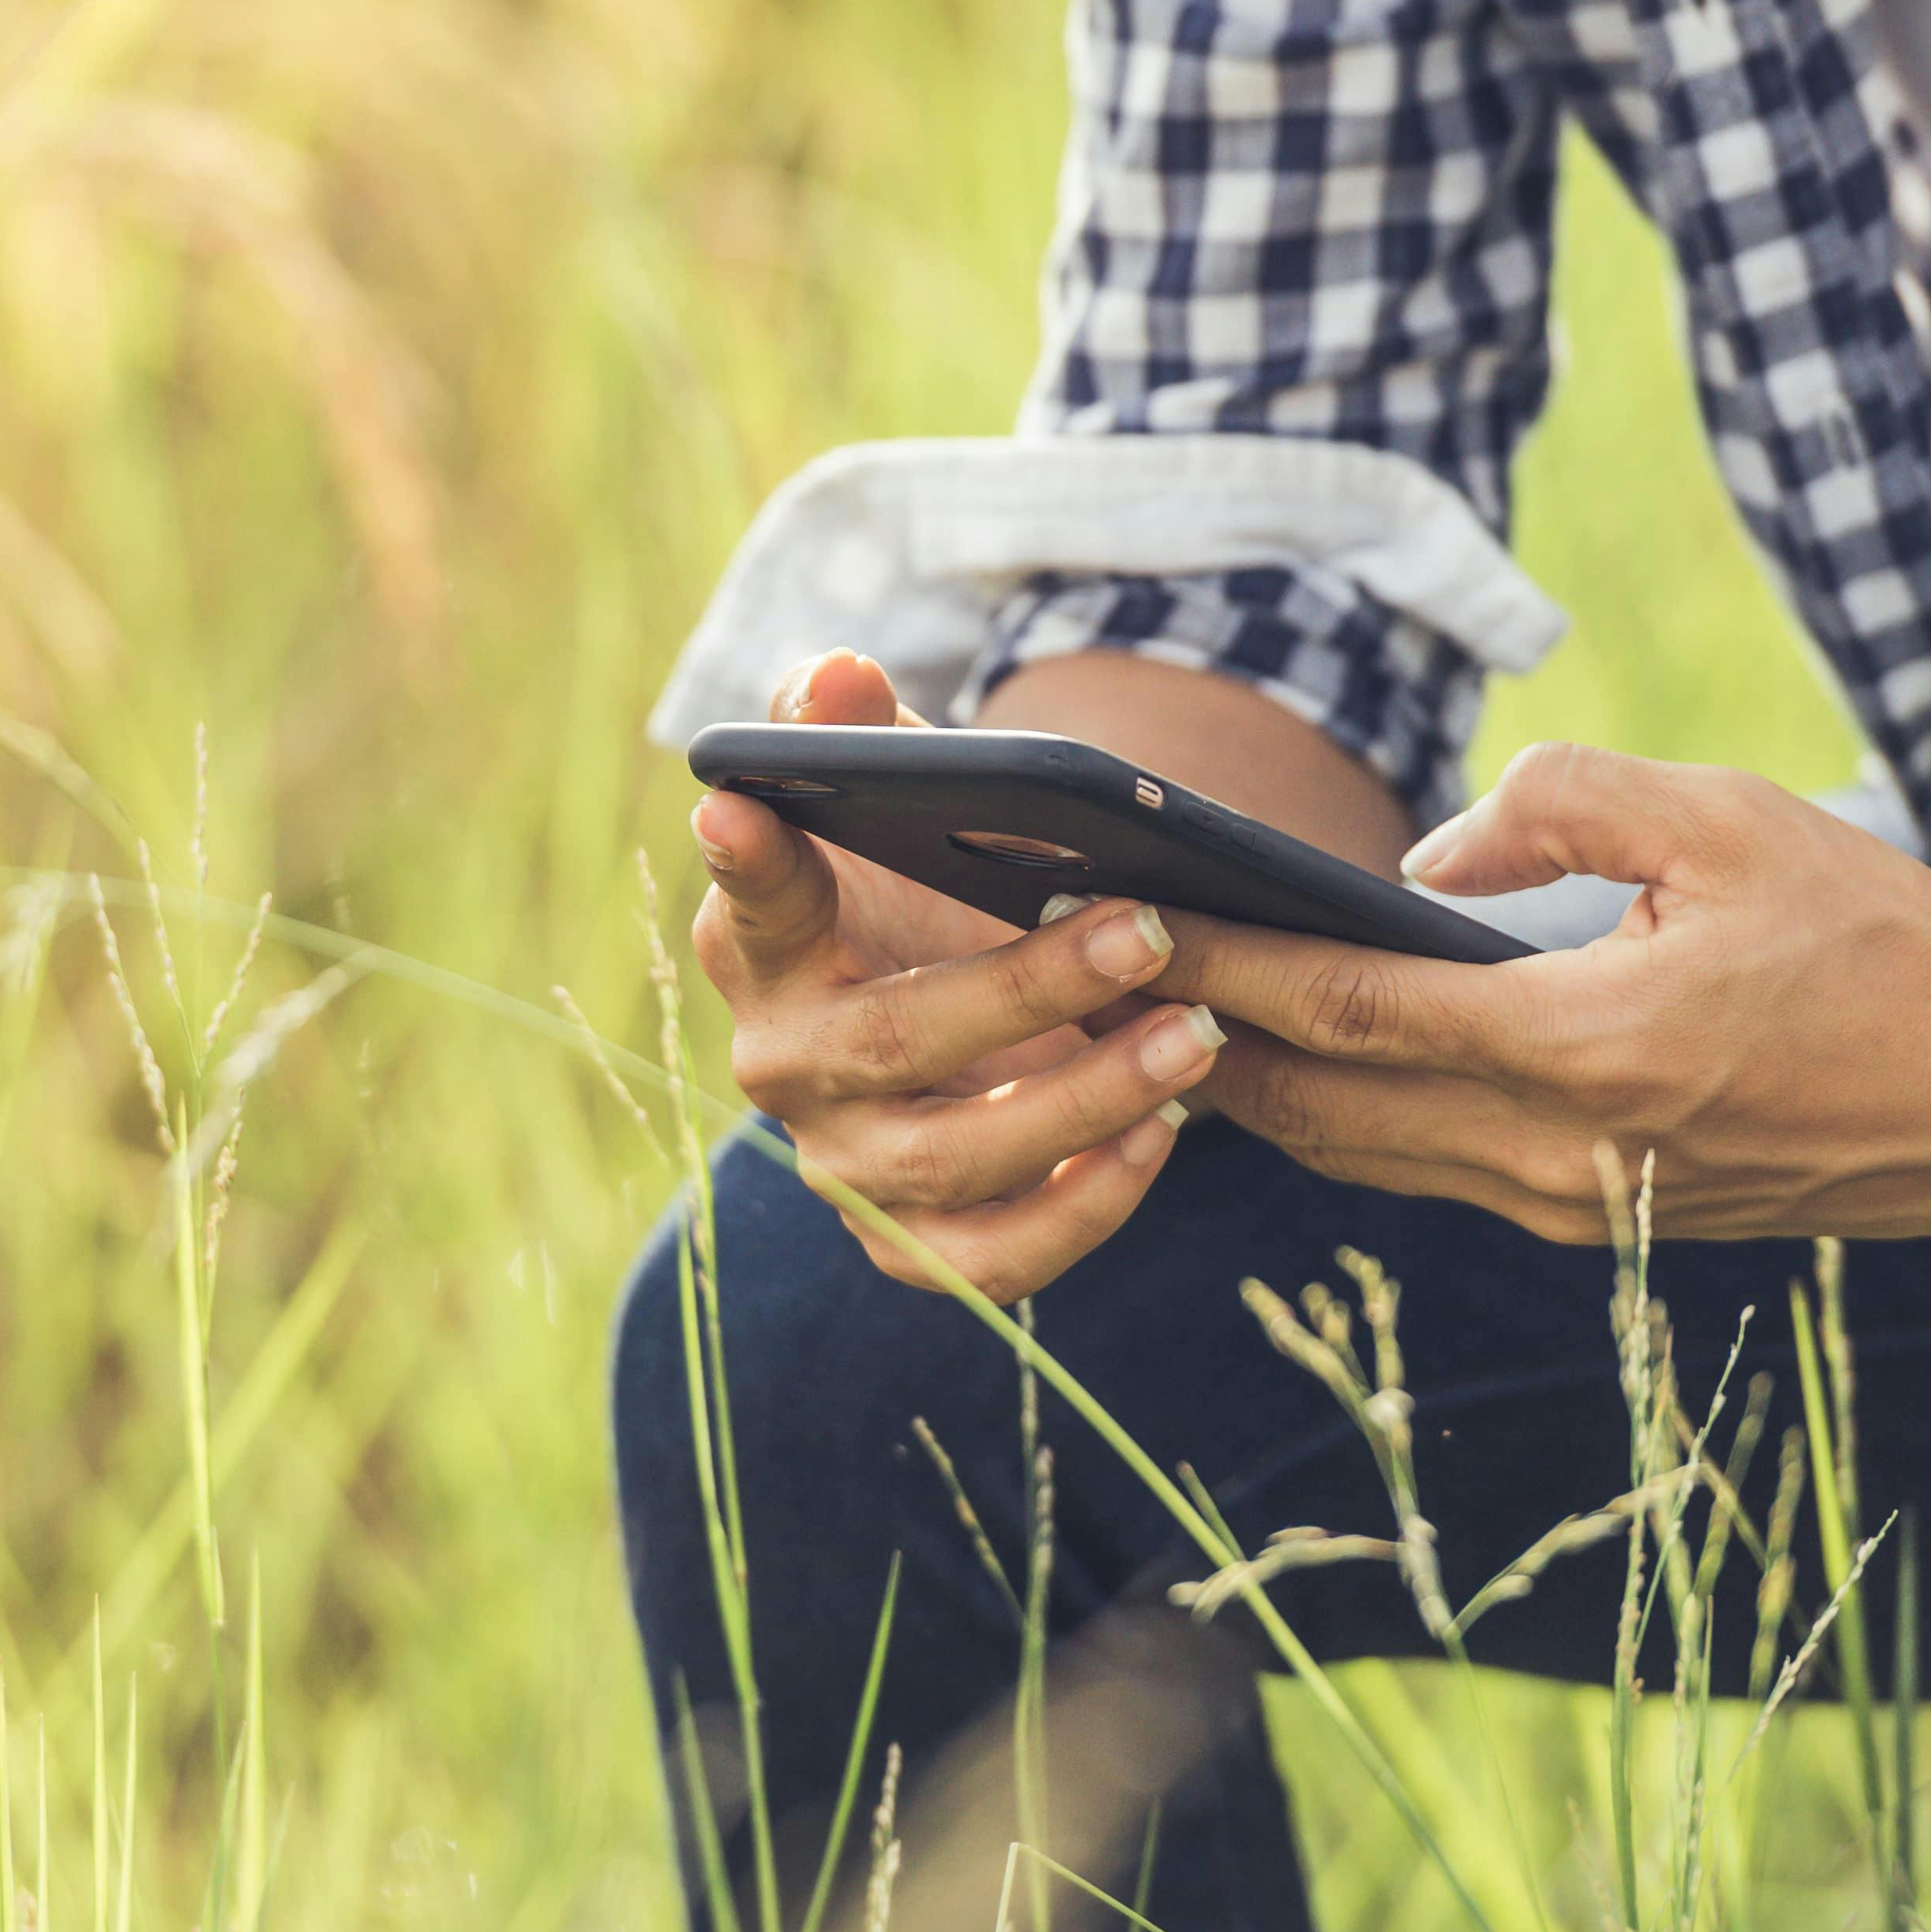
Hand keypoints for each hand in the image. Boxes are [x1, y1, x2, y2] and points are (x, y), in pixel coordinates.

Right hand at [688, 649, 1231, 1294]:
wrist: (971, 1006)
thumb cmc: (925, 881)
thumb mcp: (900, 795)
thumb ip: (855, 725)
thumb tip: (835, 673)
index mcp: (763, 946)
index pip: (753, 898)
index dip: (747, 861)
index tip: (738, 809)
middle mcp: (783, 1065)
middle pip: (892, 1039)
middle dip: (1031, 987)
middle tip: (1150, 927)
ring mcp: (844, 1166)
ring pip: (950, 1159)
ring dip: (1085, 1101)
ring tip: (1192, 1034)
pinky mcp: (910, 1244)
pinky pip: (994, 1258)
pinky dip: (1086, 1205)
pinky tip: (1162, 1134)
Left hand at [1150, 741, 1930, 1242]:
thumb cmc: (1885, 945)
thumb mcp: (1730, 822)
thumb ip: (1561, 807)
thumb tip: (1429, 862)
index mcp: (1585, 1050)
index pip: (1346, 1011)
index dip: (1218, 964)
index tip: (1116, 915)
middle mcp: (1556, 1154)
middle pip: (1317, 1108)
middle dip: (1190, 1038)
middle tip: (1080, 965)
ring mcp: (1570, 1206)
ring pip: (1359, 1153)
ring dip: (1255, 1089)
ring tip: (1149, 1007)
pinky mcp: (1593, 1220)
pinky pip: (1423, 1170)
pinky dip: (1340, 1118)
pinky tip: (1289, 1060)